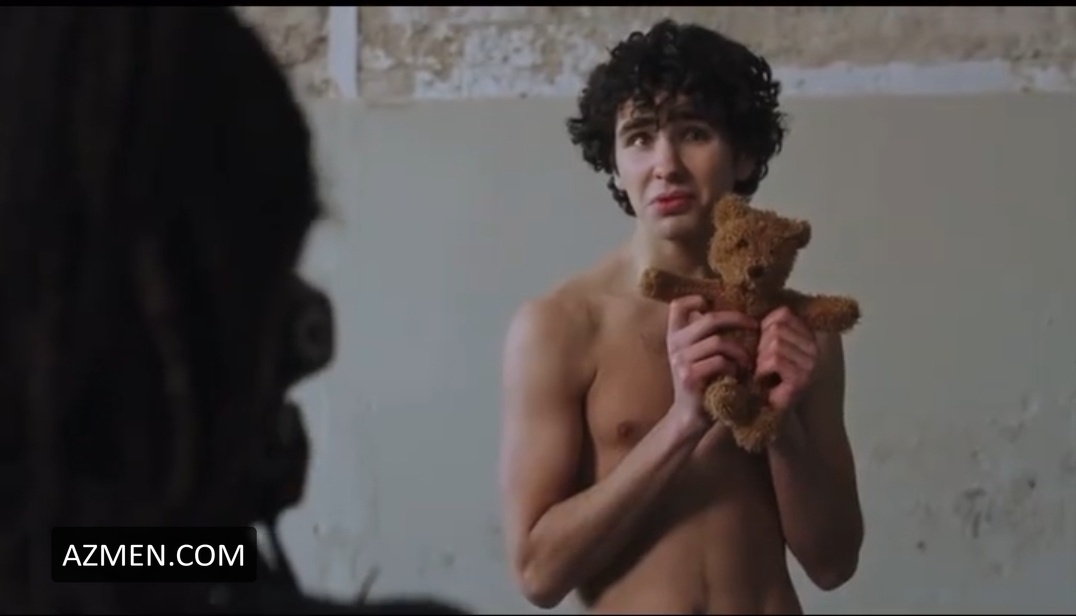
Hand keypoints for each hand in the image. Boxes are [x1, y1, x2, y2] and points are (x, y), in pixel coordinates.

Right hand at [665, 296, 757, 433]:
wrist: (691, 416)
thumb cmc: (703, 382)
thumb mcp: (699, 355)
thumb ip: (706, 336)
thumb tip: (735, 312)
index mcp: (675, 336)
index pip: (678, 306)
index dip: (696, 299)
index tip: (716, 306)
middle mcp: (675, 345)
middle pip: (710, 319)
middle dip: (738, 320)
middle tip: (755, 326)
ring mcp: (680, 360)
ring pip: (719, 342)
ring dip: (741, 351)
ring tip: (749, 361)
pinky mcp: (690, 376)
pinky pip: (720, 361)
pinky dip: (734, 367)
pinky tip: (738, 375)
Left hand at [756, 306, 818, 415]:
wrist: (768, 414)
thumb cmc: (764, 379)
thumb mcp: (766, 346)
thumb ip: (768, 326)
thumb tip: (751, 297)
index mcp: (809, 336)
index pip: (782, 314)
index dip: (763, 328)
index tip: (761, 347)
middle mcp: (816, 349)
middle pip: (777, 328)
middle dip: (760, 346)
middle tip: (761, 364)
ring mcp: (812, 365)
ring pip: (774, 343)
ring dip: (759, 360)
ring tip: (762, 373)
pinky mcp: (802, 380)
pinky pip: (774, 360)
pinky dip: (761, 370)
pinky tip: (762, 380)